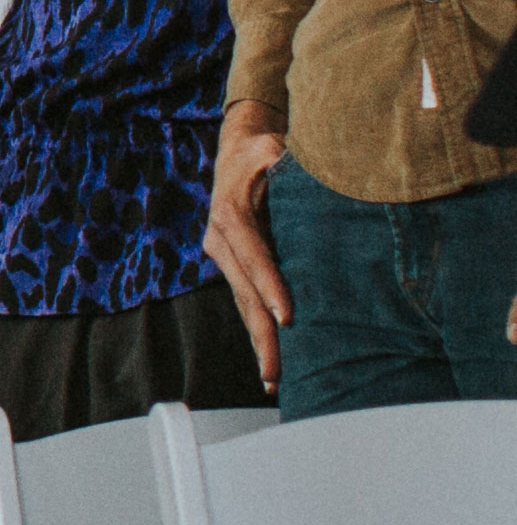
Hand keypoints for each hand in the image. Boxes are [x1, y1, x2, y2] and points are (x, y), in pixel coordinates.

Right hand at [202, 100, 292, 390]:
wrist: (237, 148)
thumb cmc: (262, 147)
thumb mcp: (272, 146)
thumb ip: (284, 158)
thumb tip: (305, 165)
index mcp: (231, 213)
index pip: (253, 255)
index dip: (269, 286)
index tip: (287, 316)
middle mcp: (221, 240)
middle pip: (244, 293)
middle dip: (261, 334)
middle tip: (275, 372)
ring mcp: (224, 255)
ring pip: (243, 303)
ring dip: (259, 341)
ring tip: (274, 378)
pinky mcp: (235, 264)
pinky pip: (247, 299)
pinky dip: (259, 329)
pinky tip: (272, 358)